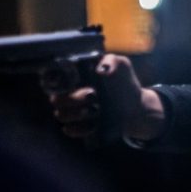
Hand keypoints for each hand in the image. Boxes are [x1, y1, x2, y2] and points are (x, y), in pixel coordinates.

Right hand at [49, 54, 165, 139]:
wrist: (136, 107)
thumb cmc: (125, 83)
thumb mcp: (121, 66)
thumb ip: (112, 61)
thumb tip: (102, 70)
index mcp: (74, 79)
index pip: (54, 81)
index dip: (58, 83)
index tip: (76, 83)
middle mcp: (70, 95)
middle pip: (56, 99)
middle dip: (72, 99)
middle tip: (92, 95)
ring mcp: (74, 113)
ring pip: (61, 115)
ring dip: (75, 113)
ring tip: (95, 110)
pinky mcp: (80, 128)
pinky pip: (69, 130)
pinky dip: (78, 129)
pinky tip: (93, 124)